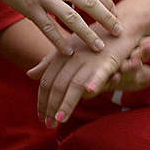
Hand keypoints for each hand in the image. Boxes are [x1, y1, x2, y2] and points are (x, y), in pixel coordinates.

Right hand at [0, 0, 120, 54]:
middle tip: (119, 32)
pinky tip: (67, 52)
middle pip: (89, 3)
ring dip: (87, 34)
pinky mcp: (29, 7)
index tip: (115, 12)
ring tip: (98, 47)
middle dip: (107, 19)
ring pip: (72, 19)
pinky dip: (59, 41)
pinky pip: (48, 27)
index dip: (106, 2)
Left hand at [27, 26, 149, 125]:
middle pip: (57, 84)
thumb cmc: (93, 39)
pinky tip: (88, 93)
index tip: (41, 116)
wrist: (119, 24)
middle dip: (51, 106)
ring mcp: (89, 59)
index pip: (47, 81)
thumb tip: (29, 74)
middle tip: (47, 124)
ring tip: (58, 119)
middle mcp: (72, 57)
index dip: (43, 99)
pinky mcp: (108, 60)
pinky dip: (94, 82)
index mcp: (61, 55)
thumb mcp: (68, 50)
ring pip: (74, 83)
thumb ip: (49, 63)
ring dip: (66, 103)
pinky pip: (99, 72)